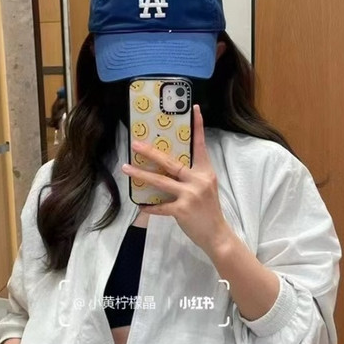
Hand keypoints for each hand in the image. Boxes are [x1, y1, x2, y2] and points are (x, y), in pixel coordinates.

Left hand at [122, 105, 231, 258]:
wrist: (217, 235)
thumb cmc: (209, 211)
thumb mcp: (206, 188)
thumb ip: (192, 176)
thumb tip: (170, 168)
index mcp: (205, 172)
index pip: (200, 146)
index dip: (198, 127)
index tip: (195, 109)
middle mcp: (198, 180)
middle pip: (170, 162)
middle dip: (150, 152)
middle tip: (135, 143)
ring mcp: (190, 195)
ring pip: (160, 181)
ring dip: (141, 174)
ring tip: (126, 167)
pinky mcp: (182, 210)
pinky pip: (161, 206)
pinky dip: (150, 207)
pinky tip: (140, 205)